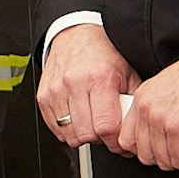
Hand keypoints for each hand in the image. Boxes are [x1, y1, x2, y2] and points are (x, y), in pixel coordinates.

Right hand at [38, 24, 138, 154]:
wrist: (76, 35)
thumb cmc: (103, 54)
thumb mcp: (127, 74)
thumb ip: (132, 104)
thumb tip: (135, 131)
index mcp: (100, 78)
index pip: (106, 127)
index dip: (115, 142)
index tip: (119, 142)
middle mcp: (75, 83)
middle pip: (87, 134)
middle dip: (100, 140)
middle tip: (105, 132)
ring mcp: (56, 90)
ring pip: (70, 135)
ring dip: (82, 136)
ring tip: (91, 124)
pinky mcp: (43, 95)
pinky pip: (55, 128)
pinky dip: (67, 131)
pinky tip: (77, 120)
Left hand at [117, 39, 178, 170]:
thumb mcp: (169, 87)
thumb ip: (160, 105)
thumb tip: (162, 133)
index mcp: (141, 98)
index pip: (128, 138)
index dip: (146, 150)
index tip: (163, 150)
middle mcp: (146, 109)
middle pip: (144, 154)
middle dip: (165, 158)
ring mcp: (160, 120)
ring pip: (164, 160)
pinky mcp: (177, 130)